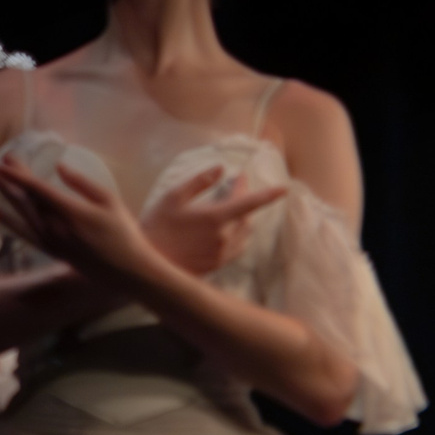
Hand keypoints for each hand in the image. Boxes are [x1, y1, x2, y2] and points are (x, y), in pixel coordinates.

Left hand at [0, 156, 159, 290]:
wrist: (128, 271)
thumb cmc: (124, 233)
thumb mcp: (110, 201)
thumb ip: (82, 183)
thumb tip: (59, 167)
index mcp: (70, 211)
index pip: (36, 189)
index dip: (18, 174)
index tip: (5, 161)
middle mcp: (55, 227)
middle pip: (27, 199)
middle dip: (12, 180)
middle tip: (0, 163)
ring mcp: (52, 241)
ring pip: (23, 215)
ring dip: (8, 197)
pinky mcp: (53, 252)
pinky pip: (26, 235)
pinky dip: (11, 223)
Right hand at [141, 165, 284, 278]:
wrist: (150, 263)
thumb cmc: (158, 226)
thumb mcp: (173, 197)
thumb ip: (199, 182)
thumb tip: (220, 169)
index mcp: (216, 218)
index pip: (249, 204)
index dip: (268, 195)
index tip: (284, 189)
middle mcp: (225, 238)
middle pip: (247, 217)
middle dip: (245, 200)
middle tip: (237, 186)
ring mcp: (222, 254)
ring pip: (244, 234)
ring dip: (244, 218)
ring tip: (233, 206)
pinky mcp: (218, 265)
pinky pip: (237, 247)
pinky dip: (238, 234)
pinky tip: (228, 229)